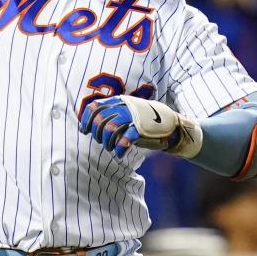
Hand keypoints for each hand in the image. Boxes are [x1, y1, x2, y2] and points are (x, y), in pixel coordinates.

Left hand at [79, 95, 201, 158]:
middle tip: (101, 141)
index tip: (85, 131)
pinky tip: (119, 154)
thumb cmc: (144, 121)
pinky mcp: (142, 129)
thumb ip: (111, 113)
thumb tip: (88, 125)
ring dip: (106, 142)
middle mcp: (125, 107)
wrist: (172, 125)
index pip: (94, 107)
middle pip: (100, 119)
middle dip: (96, 133)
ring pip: (110, 129)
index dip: (86, 120)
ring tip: (110, 148)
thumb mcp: (127, 111)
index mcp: (119, 101)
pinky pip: (125, 140)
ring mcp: (134, 117)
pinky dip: (119, 149)